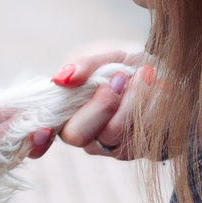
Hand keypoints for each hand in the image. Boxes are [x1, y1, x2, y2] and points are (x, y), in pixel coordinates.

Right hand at [30, 43, 152, 160]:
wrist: (166, 73)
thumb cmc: (126, 64)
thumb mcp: (105, 54)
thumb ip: (84, 64)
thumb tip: (61, 79)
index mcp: (64, 112)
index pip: (37, 140)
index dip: (35, 142)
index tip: (41, 132)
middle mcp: (83, 135)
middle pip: (76, 136)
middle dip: (99, 104)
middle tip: (119, 77)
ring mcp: (109, 146)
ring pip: (112, 133)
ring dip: (131, 97)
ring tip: (144, 73)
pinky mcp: (136, 148)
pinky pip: (140, 131)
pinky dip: (150, 102)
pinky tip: (156, 85)